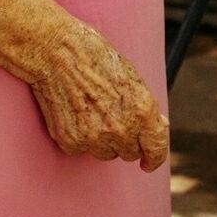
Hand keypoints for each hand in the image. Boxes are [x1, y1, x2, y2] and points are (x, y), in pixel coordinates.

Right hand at [25, 20, 169, 171]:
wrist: (58, 54)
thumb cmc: (96, 59)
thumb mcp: (132, 79)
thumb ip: (145, 107)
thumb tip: (157, 126)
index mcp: (142, 110)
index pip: (156, 149)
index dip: (154, 158)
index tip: (149, 163)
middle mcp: (121, 128)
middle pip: (129, 153)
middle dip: (125, 141)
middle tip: (112, 119)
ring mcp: (95, 138)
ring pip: (105, 153)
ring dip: (102, 141)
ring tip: (91, 111)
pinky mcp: (71, 142)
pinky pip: (81, 149)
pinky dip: (79, 137)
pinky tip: (74, 114)